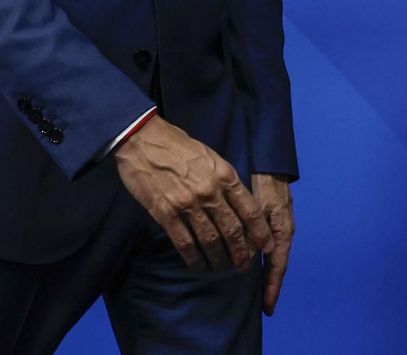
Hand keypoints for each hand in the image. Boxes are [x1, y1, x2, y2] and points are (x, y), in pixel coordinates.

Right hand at [113, 116, 274, 271]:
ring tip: (221, 268)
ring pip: (210, 240)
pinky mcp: (166, 213)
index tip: (265, 247)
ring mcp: (188, 204)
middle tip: (243, 266)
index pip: (250, 210)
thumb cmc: (176, 144)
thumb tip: (234, 202)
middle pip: (233, 231)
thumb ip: (223, 179)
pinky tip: (197, 265)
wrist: (141, 138)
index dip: (260, 233)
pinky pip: (184, 243)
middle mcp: (210, 192)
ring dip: (218, 259)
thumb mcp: (209, 156)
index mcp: (224, 175)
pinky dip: (193, 258)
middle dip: (241, 253)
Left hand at [251, 173, 294, 315]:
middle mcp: (281, 235)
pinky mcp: (268, 225)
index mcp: (282, 233)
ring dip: (264, 276)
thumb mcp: (259, 208)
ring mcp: (275, 231)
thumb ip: (253, 231)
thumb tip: (247, 257)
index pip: (278, 267)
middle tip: (263, 308)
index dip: (272, 287)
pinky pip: (264, 249)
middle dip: (269, 287)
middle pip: (275, 267)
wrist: (269, 168)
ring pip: (270, 259)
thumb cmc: (265, 186)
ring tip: (257, 294)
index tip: (267, 307)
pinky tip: (250, 267)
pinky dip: (259, 261)